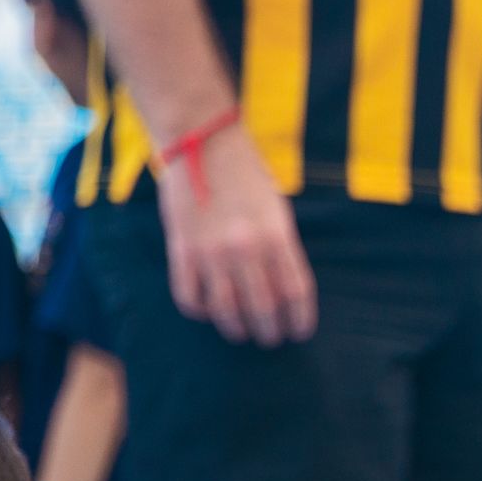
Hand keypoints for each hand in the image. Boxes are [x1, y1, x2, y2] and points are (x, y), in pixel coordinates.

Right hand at [164, 139, 315, 346]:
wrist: (201, 142)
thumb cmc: (246, 175)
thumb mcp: (278, 209)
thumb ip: (281, 248)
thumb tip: (285, 290)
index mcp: (277, 237)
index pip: (296, 293)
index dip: (300, 320)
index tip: (299, 333)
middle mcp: (246, 248)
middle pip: (264, 308)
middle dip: (270, 331)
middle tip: (270, 339)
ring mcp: (211, 251)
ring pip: (227, 309)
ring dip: (236, 328)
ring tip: (242, 333)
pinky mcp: (181, 249)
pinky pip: (190, 296)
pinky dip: (201, 311)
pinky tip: (209, 311)